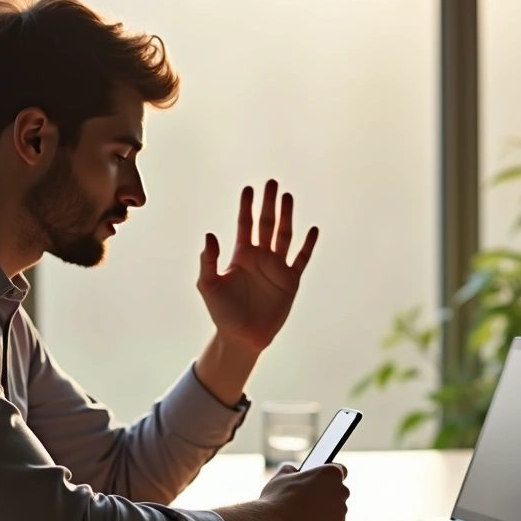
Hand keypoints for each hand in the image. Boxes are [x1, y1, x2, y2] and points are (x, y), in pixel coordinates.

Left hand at [198, 179, 318, 352]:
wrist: (242, 337)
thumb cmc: (222, 312)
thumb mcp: (208, 285)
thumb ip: (208, 261)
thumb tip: (209, 236)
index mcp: (241, 255)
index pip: (245, 225)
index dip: (246, 207)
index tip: (249, 189)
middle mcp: (260, 257)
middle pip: (266, 224)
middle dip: (269, 204)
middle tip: (272, 182)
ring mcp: (276, 267)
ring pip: (284, 236)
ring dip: (286, 217)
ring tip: (288, 197)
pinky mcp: (290, 281)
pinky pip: (301, 259)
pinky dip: (307, 245)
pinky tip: (312, 230)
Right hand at [215, 463, 348, 520]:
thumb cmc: (278, 497)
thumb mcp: (282, 475)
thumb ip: (292, 470)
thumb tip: (292, 470)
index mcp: (331, 472)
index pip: (340, 470)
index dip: (330, 476)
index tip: (322, 481)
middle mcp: (341, 489)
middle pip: (338, 490)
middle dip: (327, 494)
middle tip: (309, 499)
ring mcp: (341, 509)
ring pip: (337, 507)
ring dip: (326, 509)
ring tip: (306, 513)